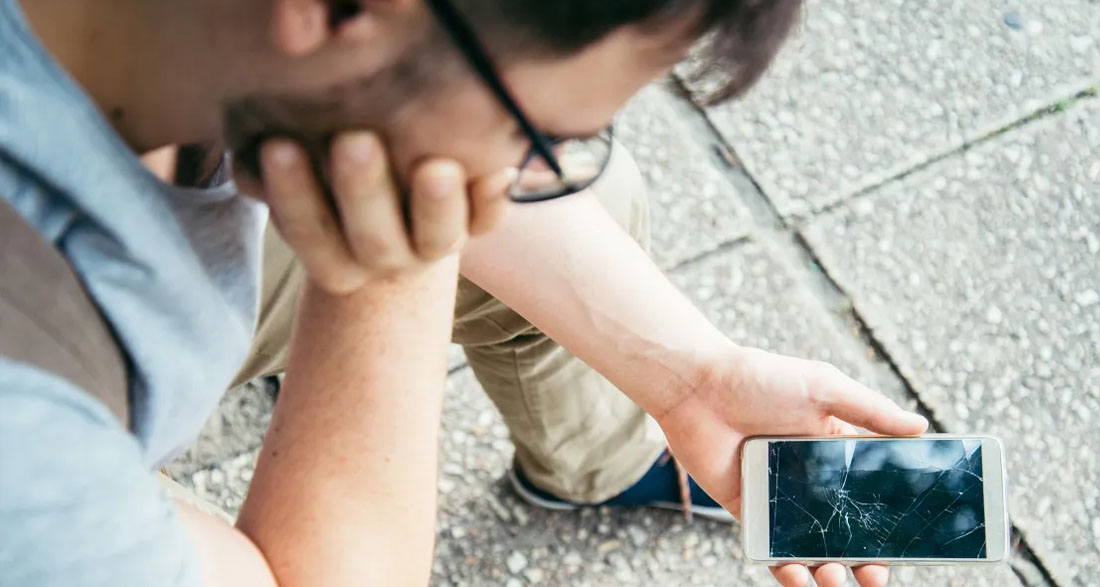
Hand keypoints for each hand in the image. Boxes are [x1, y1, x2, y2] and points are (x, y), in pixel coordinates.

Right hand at [238, 131, 514, 293]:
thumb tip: (250, 160)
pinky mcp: (475, 227)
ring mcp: (434, 246)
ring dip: (437, 206)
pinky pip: (488, 224)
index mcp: (336, 258)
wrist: (396, 199)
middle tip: (354, 141)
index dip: (294, 197)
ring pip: (437, 240)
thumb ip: (275, 169)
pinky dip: (494, 200)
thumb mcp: (301, 171)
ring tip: (435, 167)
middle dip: (363, 192)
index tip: (278, 145)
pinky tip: (498, 170)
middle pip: (375, 242)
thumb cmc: (331, 177)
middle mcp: (388, 260)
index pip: (312, 235)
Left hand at [654, 345, 928, 586]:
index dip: (893, 522)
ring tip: (834, 576)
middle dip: (865, 559)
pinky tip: (796, 574)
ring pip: (811, 546)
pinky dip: (785, 569)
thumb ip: (872, 411)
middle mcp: (811, 478)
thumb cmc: (762, 379)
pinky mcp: (746, 509)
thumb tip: (923, 427)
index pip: (874, 494)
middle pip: (847, 530)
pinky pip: (770, 547)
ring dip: (829, 570)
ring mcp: (778, 497)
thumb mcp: (825, 387)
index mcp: (836, 450)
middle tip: (874, 573)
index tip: (912, 544)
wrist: (698, 387)